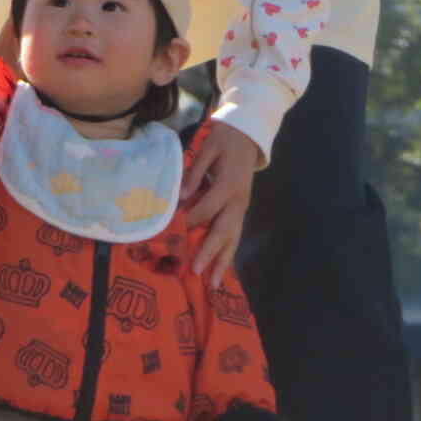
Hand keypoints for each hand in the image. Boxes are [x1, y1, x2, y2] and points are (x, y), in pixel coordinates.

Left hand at [183, 121, 260, 285]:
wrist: (249, 137)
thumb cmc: (225, 140)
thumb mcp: (207, 148)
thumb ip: (194, 172)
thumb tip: (181, 196)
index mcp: (228, 184)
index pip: (207, 208)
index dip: (190, 221)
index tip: (172, 233)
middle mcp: (238, 201)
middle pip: (223, 231)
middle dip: (209, 252)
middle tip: (196, 271)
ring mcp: (241, 208)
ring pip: (233, 239)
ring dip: (222, 262)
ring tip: (213, 284)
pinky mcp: (241, 211)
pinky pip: (234, 236)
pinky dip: (227, 254)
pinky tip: (220, 270)